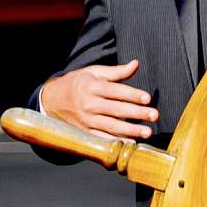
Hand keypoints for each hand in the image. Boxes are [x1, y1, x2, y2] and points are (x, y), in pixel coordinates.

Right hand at [41, 60, 157, 140]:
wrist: (52, 100)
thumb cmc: (78, 83)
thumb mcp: (93, 72)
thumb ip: (116, 71)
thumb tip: (136, 64)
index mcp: (91, 86)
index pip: (115, 91)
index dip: (132, 94)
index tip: (147, 98)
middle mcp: (88, 104)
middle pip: (116, 109)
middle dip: (137, 113)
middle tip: (154, 115)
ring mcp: (86, 120)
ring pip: (111, 126)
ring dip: (131, 130)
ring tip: (148, 132)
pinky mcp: (85, 132)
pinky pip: (103, 138)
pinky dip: (116, 141)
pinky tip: (131, 143)